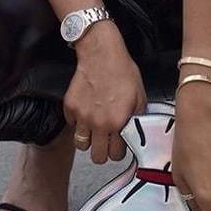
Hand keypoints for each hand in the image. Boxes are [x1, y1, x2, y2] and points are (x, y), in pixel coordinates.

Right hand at [63, 29, 146, 164]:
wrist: (101, 54)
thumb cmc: (122, 71)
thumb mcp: (140, 95)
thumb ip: (137, 118)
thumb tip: (137, 133)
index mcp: (118, 123)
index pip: (116, 155)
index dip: (119, 151)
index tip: (118, 145)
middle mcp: (98, 123)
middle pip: (97, 157)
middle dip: (103, 152)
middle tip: (105, 142)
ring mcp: (82, 116)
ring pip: (81, 144)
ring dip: (88, 140)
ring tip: (94, 130)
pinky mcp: (70, 107)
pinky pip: (72, 125)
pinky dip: (78, 122)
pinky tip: (86, 111)